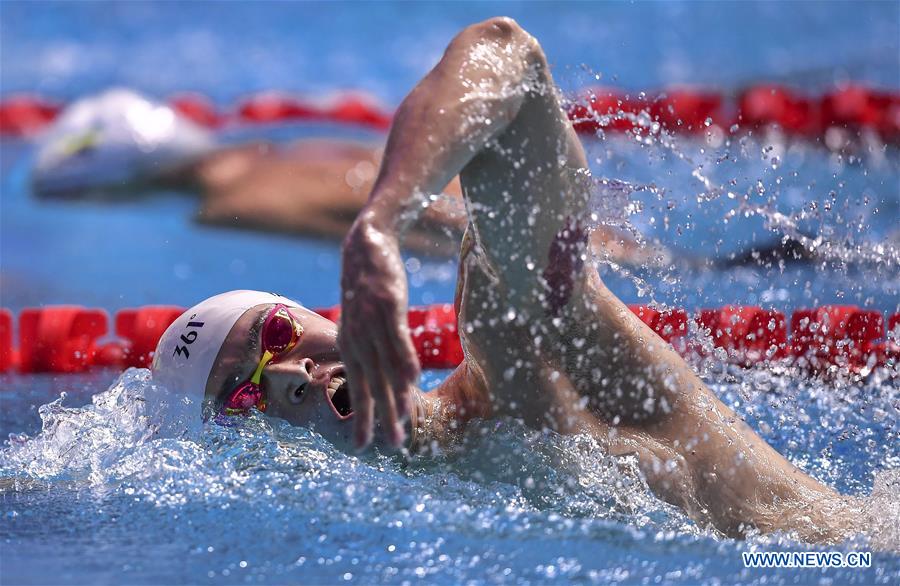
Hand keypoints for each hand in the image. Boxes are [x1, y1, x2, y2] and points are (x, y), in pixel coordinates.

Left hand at [338, 215, 419, 448]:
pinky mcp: (386, 304)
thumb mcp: (363, 317)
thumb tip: (383, 368)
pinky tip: (412, 382)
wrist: (366, 242)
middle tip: (390, 446)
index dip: (361, 416)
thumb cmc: (368, 283)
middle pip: (370, 383)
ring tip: (402, 423)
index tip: (363, 446)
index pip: (357, 386)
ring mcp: (370, 320)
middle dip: (379, 417)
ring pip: (384, 366)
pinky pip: (397, 338)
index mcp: (350, 342)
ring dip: (394, 397)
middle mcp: (356, 336)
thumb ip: (370, 343)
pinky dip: (405, 360)